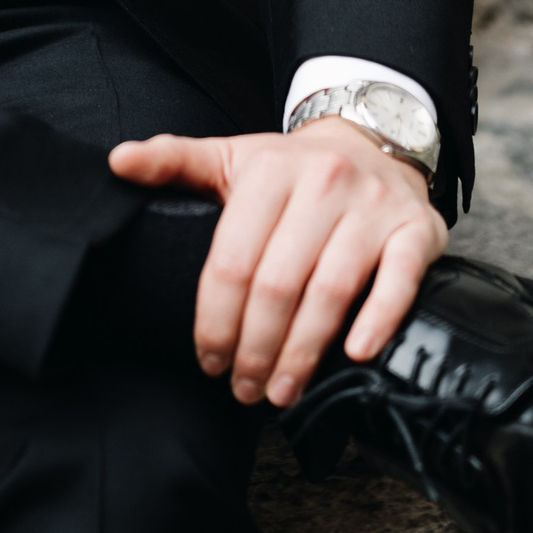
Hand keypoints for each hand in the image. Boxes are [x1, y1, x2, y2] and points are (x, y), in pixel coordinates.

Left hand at [108, 119, 446, 406]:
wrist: (372, 142)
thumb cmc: (291, 169)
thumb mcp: (230, 157)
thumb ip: (173, 161)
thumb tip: (116, 163)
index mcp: (269, 171)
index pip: (232, 259)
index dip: (215, 319)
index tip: (208, 360)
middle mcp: (322, 183)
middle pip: (278, 283)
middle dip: (255, 347)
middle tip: (243, 388)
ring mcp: (372, 207)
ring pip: (330, 290)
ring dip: (304, 351)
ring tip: (282, 389)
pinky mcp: (416, 229)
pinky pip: (398, 280)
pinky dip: (377, 320)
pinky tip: (354, 354)